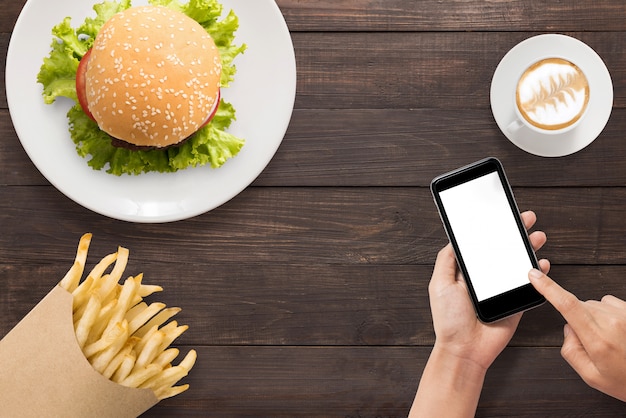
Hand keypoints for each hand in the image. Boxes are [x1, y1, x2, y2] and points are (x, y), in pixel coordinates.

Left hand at [410, 211, 548, 417]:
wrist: (465, 349)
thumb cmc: (449, 319)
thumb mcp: (440, 284)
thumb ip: (446, 261)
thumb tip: (453, 239)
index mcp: (467, 272)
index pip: (481, 245)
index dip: (491, 229)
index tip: (499, 214)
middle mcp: (486, 278)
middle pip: (503, 250)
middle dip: (514, 233)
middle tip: (525, 218)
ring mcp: (502, 289)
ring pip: (518, 264)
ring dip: (528, 248)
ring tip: (536, 236)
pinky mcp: (515, 302)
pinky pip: (530, 285)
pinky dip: (538, 273)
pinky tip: (541, 263)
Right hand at [529, 269, 625, 401]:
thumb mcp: (591, 376)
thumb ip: (570, 351)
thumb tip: (568, 328)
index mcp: (598, 339)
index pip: (567, 305)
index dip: (548, 288)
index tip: (535, 276)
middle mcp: (612, 322)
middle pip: (578, 307)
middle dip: (577, 320)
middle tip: (592, 343)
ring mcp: (624, 314)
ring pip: (593, 305)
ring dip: (594, 317)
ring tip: (609, 338)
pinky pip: (609, 303)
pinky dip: (607, 314)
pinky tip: (617, 330)